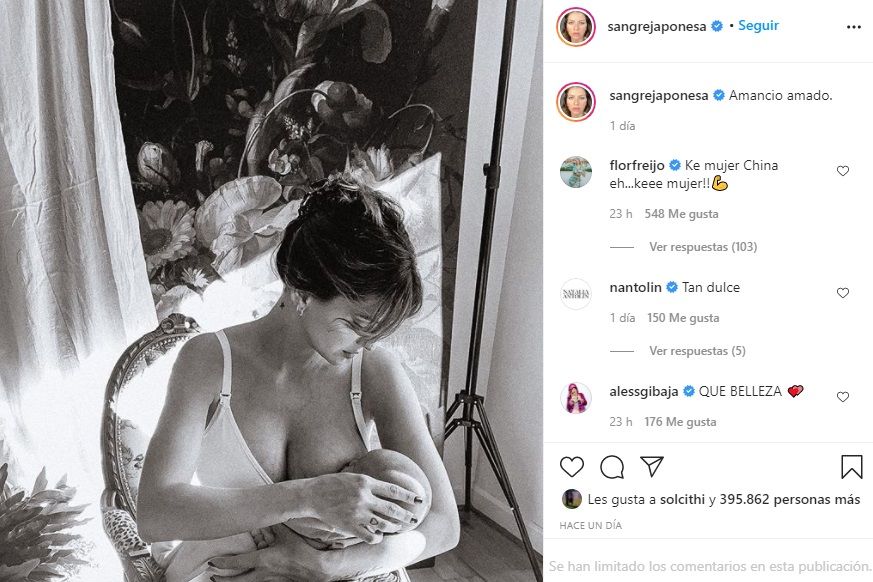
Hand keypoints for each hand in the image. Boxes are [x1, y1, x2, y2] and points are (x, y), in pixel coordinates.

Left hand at [211, 525, 327, 581]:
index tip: (213, 562)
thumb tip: (269, 510)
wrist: (317, 568)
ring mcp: (270, 580)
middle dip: (223, 579)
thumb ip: (276, 523)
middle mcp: (263, 573)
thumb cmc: (302, 551)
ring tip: (224, 581)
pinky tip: (249, 580)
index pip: (237, 562)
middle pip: (237, 581)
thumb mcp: (287, 534)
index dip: (222, 563)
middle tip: (212, 576)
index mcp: (263, 560)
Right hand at [303, 472, 419, 543]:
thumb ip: (369, 482)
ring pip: (382, 523)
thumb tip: (387, 487)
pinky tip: (379, 536)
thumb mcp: (353, 476)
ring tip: (397, 528)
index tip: (419, 500)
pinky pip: (369, 535)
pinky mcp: (349, 525)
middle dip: (405, 515)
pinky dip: (377, 537)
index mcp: (365, 482)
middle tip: (414, 519)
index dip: (408, 496)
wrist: (312, 495)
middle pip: (391, 509)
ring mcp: (356, 512)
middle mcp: (363, 497)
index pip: (393, 490)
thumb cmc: (333, 484)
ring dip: (393, 527)